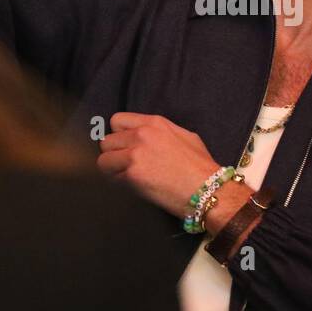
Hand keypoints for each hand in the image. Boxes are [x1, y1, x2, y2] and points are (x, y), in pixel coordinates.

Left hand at [96, 112, 219, 217]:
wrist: (208, 189)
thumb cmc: (201, 166)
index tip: (125, 146)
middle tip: (126, 166)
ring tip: (126, 177)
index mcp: (154, 123)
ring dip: (112, 170)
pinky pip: (111, 178)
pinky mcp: (132, 175)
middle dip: (114, 154)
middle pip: (106, 142)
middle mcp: (141, 135)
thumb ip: (160, 132)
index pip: (116, 121)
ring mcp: (135, 155)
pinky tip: (132, 187)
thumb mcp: (184, 136)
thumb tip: (144, 136)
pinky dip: (118, 184)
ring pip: (103, 161)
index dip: (118, 135)